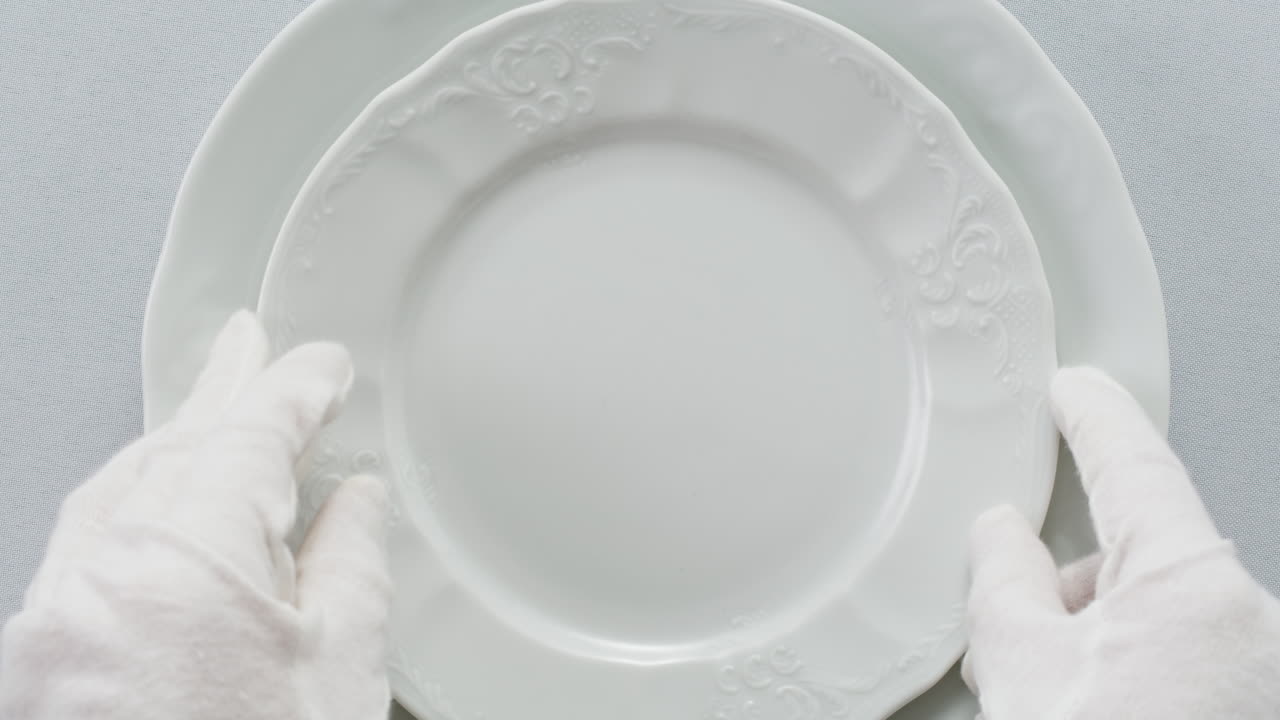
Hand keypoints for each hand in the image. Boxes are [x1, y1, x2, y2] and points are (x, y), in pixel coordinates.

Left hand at [0, 312, 390, 719]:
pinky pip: (80, 554)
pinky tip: (161, 512)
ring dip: (169, 448)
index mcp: (185, 567)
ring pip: (112, 499)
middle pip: (168, 453)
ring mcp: (50, 629)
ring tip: (210, 418)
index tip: (322, 368)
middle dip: (220, 396)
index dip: (294, 389)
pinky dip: (128, 514)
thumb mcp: (342, 673)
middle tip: (251, 351)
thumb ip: (351, 566)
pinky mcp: (32, 671)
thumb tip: (355, 504)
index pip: (248, 438)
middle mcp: (96, 586)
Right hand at [963, 368, 1279, 718]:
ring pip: (1161, 608)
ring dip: (1096, 629)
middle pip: (1141, 554)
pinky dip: (1135, 662)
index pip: (1134, 466)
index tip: (1077, 389)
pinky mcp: (1254, 699)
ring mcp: (1263, 668)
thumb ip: (1003, 580)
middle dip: (1069, 579)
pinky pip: (1189, 652)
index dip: (1093, 418)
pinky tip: (1087, 701)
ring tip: (1048, 692)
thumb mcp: (1020, 664)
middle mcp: (1253, 621)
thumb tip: (1000, 538)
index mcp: (1195, 587)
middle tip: (1015, 626)